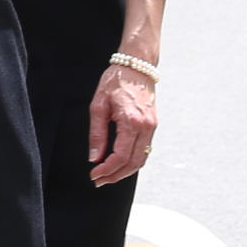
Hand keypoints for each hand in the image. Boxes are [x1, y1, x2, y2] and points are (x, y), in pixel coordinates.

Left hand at [87, 60, 157, 186]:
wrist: (137, 66)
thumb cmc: (116, 81)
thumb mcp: (99, 105)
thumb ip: (97, 133)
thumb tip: (95, 157)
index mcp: (131, 122)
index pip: (120, 156)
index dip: (106, 170)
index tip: (94, 174)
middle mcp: (145, 127)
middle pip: (132, 163)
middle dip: (115, 176)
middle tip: (99, 180)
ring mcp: (152, 127)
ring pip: (141, 160)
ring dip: (125, 172)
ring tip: (108, 175)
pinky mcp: (153, 126)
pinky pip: (145, 151)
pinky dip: (133, 161)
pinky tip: (121, 164)